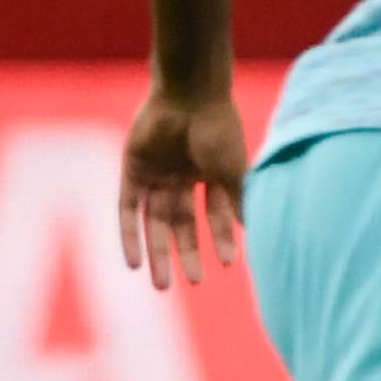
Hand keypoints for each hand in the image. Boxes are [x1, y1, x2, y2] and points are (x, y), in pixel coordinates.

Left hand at [119, 82, 251, 288]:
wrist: (189, 95)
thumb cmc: (218, 129)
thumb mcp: (233, 171)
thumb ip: (239, 200)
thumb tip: (253, 231)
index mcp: (208, 172)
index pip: (213, 214)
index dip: (219, 238)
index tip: (226, 263)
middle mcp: (180, 174)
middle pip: (180, 222)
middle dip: (185, 253)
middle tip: (193, 283)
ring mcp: (156, 172)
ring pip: (154, 221)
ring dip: (157, 252)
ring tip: (162, 285)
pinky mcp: (132, 169)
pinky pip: (127, 209)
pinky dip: (130, 236)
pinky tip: (134, 263)